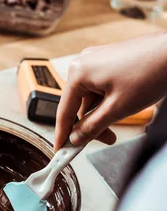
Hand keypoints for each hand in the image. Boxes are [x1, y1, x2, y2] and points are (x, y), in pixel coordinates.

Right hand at [54, 32, 166, 150]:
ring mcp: (97, 59)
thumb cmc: (149, 73)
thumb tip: (76, 138)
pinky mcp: (110, 60)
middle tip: (106, 140)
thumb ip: (92, 127)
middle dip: (91, 124)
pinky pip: (101, 86)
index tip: (61, 150)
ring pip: (92, 97)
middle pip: (79, 104)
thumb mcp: (117, 109)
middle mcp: (84, 62)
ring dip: (102, 113)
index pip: (64, 111)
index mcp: (79, 72)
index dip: (63, 134)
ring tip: (119, 122)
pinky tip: (121, 107)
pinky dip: (108, 101)